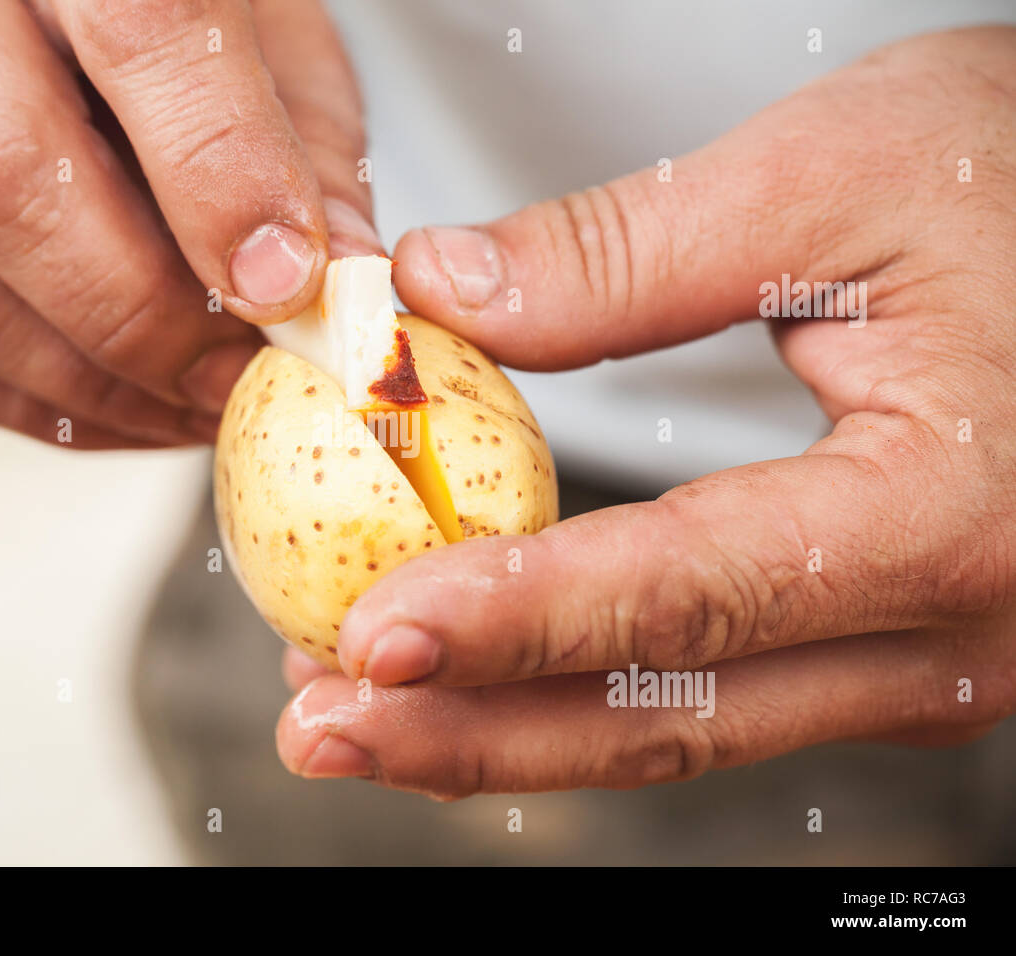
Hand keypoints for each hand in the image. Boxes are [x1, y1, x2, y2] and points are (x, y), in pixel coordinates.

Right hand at [0, 0, 379, 446]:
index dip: (220, 180)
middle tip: (238, 385)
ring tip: (184, 409)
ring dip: (86, 386)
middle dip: (147, 324)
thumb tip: (334, 285)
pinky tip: (100, 400)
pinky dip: (13, 397)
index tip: (288, 292)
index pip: (137, 30)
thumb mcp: (250, 18)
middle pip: (2, 179)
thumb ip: (296, 136)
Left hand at [276, 27, 1015, 796]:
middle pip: (669, 715)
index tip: (370, 636)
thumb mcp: (829, 177)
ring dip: (511, 731)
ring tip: (360, 718)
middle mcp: (948, 628)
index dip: (516, 624)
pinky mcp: (886, 644)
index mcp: (945, 510)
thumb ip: (624, 255)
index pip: (688, 594)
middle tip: (322, 729)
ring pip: (684, 729)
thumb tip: (438, 299)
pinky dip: (583, 696)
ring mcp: (922, 658)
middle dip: (477, 732)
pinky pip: (715, 693)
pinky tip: (482, 678)